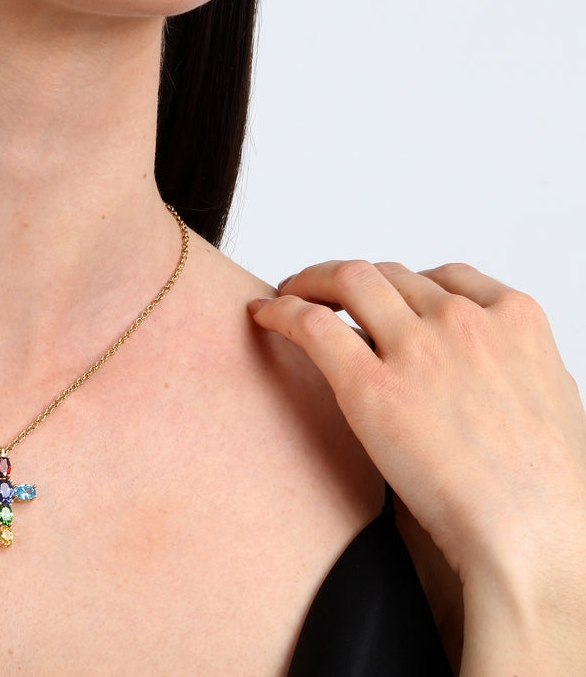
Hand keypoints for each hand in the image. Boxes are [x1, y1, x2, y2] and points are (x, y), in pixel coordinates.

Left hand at [249, 259, 585, 664]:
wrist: (534, 542)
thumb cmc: (549, 493)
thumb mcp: (552, 400)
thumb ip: (510, 364)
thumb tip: (482, 362)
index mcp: (516, 319)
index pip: (442, 276)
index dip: (403, 283)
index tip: (381, 295)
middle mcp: (463, 320)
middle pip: (388, 274)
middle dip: (350, 280)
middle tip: (321, 292)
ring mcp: (416, 347)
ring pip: (346, 280)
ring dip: (309, 281)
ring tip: (288, 294)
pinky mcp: (368, 383)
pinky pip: (310, 324)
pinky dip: (279, 310)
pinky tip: (264, 314)